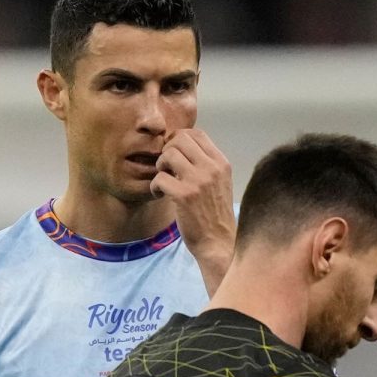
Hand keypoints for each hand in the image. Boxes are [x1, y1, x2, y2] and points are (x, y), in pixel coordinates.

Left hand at [150, 129, 235, 296]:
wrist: (218, 242)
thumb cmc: (215, 214)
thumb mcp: (219, 183)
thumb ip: (206, 164)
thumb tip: (182, 145)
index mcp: (221, 163)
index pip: (197, 134)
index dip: (179, 139)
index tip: (174, 154)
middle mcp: (212, 168)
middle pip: (180, 139)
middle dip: (167, 151)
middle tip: (166, 168)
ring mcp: (198, 181)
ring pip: (168, 154)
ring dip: (160, 166)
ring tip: (163, 181)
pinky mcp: (184, 196)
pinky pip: (159, 178)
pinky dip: (154, 186)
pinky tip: (159, 195)